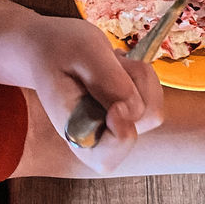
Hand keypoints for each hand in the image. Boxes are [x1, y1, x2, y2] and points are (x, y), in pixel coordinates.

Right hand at [22, 16, 162, 172]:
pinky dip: (143, 78)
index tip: (117, 104)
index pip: (108, 156)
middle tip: (110, 63)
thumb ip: (110, 82)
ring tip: (110, 64)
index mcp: (73, 131)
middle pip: (143, 121)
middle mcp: (96, 137)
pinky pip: (154, 98)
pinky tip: (118, 68)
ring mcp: (114, 129)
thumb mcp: (84, 51)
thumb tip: (133, 111)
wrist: (50, 46)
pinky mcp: (128, 117)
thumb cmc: (60, 47)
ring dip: (139, 78)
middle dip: (136, 85)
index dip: (123, 130)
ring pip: (153, 108)